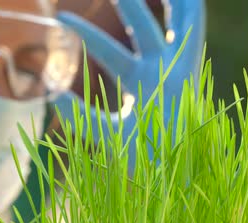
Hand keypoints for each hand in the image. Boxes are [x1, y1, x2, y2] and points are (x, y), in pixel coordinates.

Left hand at [11, 0, 205, 222]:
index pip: (110, 51)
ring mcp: (179, 69)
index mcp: (142, 83)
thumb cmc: (144, 161)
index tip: (61, 18)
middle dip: (129, 4)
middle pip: (143, 27)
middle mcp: (161, 71)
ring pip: (173, 23)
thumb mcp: (105, 134)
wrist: (175, 179)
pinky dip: (191, 11)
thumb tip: (53, 94)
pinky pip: (194, 31)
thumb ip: (79, 116)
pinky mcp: (193, 70)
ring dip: (168, 0)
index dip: (86, 34)